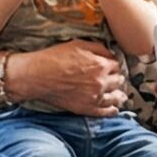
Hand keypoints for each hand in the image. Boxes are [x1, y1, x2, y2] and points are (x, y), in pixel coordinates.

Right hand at [9, 40, 126, 116]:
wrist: (37, 75)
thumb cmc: (55, 58)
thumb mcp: (78, 44)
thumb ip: (98, 48)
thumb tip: (110, 53)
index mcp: (101, 65)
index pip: (117, 65)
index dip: (113, 64)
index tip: (110, 66)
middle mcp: (101, 82)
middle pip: (118, 81)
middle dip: (116, 78)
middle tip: (113, 78)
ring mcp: (95, 97)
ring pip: (116, 97)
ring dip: (119, 94)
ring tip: (119, 94)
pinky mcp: (86, 108)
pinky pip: (106, 112)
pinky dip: (112, 110)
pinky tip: (114, 108)